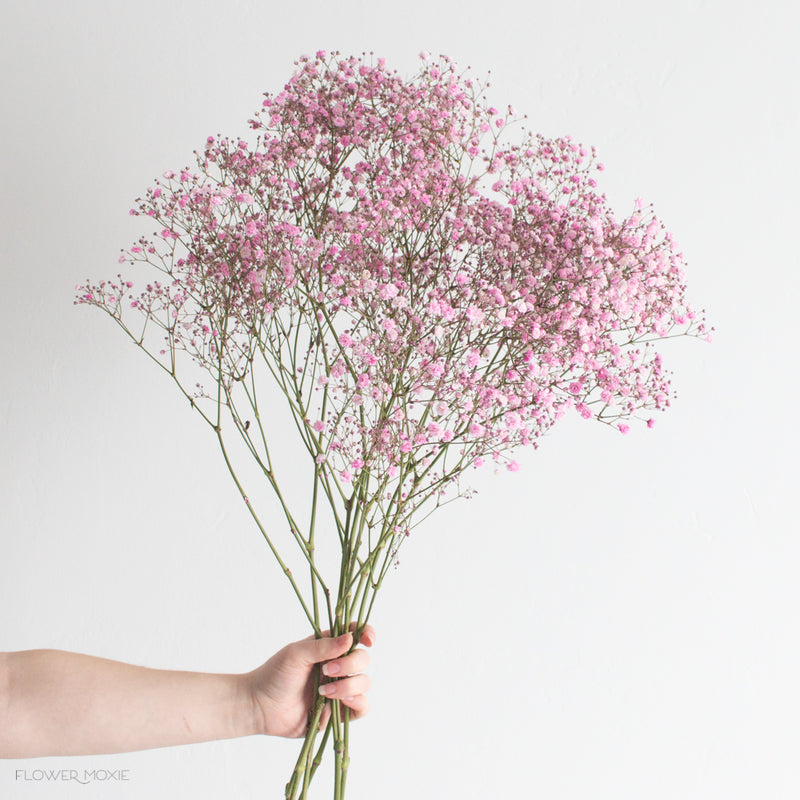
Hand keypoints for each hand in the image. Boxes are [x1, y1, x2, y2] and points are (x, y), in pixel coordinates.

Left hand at [245, 625, 375, 737]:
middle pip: (363, 659)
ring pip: (364, 683)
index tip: (368, 640)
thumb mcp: (296, 653)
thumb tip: (350, 638)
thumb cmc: (274, 674)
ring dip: (349, 686)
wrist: (260, 706)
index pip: (355, 635)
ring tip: (324, 691)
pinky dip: (357, 703)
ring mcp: (339, 689)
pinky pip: (361, 708)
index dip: (367, 634)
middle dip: (351, 664)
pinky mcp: (338, 713)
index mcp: (329, 647)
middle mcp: (338, 666)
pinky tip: (341, 702)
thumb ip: (324, 646)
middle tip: (327, 670)